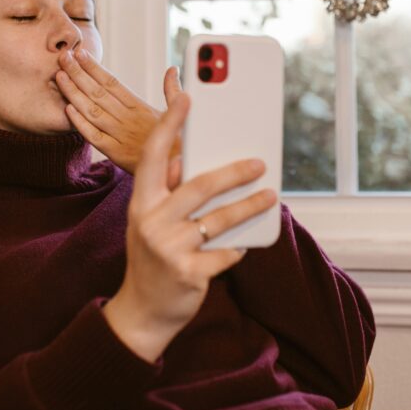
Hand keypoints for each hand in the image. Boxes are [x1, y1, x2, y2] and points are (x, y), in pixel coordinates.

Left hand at [55, 48, 181, 173]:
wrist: (183, 170)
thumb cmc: (180, 141)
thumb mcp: (178, 112)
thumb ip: (172, 89)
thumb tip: (172, 69)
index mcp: (140, 107)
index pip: (112, 82)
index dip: (95, 67)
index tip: (80, 53)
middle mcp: (128, 118)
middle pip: (98, 92)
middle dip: (78, 73)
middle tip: (63, 57)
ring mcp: (120, 135)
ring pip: (92, 111)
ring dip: (74, 93)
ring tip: (60, 76)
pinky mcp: (115, 154)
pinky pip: (94, 137)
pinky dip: (81, 123)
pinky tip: (68, 109)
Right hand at [102, 92, 277, 362]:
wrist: (142, 312)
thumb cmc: (152, 259)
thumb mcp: (148, 221)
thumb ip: (165, 192)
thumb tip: (185, 161)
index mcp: (141, 202)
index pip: (153, 155)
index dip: (170, 124)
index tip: (188, 97)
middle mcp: (151, 221)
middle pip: (198, 186)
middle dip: (233, 172)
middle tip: (259, 162)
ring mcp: (169, 249)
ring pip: (219, 219)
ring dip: (249, 205)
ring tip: (270, 196)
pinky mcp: (189, 274)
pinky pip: (225, 253)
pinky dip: (237, 247)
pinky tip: (245, 243)